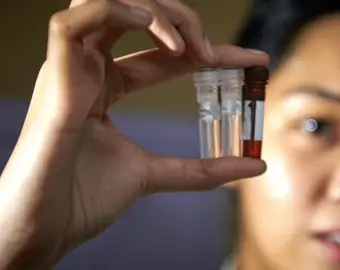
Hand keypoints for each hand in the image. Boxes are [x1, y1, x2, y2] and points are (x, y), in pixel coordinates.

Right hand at [0, 0, 267, 267]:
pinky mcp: (55, 75)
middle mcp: (89, 68)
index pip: (167, 55)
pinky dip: (116, 11)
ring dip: (156, 11)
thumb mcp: (154, 174)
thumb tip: (256, 164)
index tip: (253, 61)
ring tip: (187, 45)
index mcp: (107, 86)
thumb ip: (202, 169)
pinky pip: (75, 21)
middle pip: (138, 15)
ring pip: (108, 3)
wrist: (46, 227)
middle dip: (183, 21)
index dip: (212, 52)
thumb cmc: (84, 199)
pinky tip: (154, 30)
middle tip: (214, 52)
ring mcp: (70, 68)